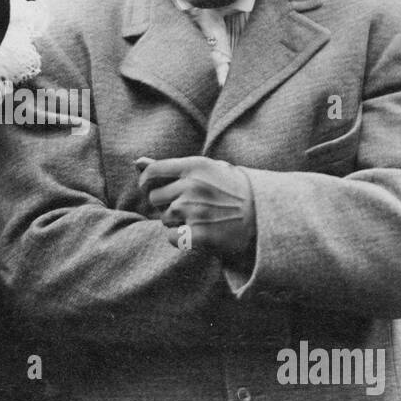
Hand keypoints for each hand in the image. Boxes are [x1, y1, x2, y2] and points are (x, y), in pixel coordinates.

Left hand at [136, 156, 255, 258]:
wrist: (265, 214)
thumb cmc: (233, 189)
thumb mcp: (207, 170)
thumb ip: (170, 167)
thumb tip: (136, 163)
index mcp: (195, 165)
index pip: (152, 171)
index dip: (146, 181)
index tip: (149, 187)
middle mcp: (192, 186)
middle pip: (155, 197)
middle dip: (165, 203)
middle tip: (188, 206)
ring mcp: (194, 210)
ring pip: (164, 218)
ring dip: (175, 221)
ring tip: (199, 218)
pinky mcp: (198, 234)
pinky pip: (171, 237)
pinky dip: (180, 238)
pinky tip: (197, 233)